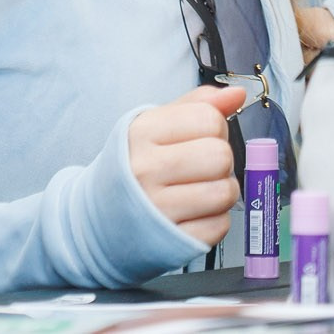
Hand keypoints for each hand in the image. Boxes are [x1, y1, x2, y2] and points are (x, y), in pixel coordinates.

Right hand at [128, 85, 244, 245]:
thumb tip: (237, 94)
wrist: (96, 219)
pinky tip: (194, 213)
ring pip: (225, 192)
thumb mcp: (154, 126)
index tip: (200, 137)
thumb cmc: (131, 168)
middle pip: (220, 156)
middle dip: (220, 161)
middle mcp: (146, 170)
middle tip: (200, 167)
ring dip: (221, 191)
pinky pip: (220, 226)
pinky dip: (215, 220)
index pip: (209, 119)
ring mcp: (157, 208)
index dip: (215, 127)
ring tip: (198, 190)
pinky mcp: (171, 241)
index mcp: (143, 133)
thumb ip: (197, 105)